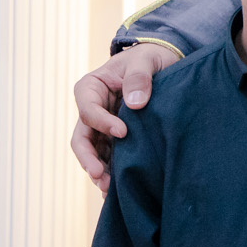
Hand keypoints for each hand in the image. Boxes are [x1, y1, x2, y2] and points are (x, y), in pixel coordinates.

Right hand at [70, 42, 173, 192]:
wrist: (164, 62)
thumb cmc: (151, 57)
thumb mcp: (146, 60)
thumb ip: (139, 78)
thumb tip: (135, 103)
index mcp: (91, 88)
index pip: (88, 110)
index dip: (101, 123)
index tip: (123, 132)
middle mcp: (92, 109)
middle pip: (82, 138)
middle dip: (89, 158)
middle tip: (101, 175)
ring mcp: (102, 125)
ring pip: (93, 152)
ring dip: (99, 170)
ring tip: (109, 188)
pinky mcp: (116, 137)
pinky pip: (108, 156)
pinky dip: (110, 171)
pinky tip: (116, 189)